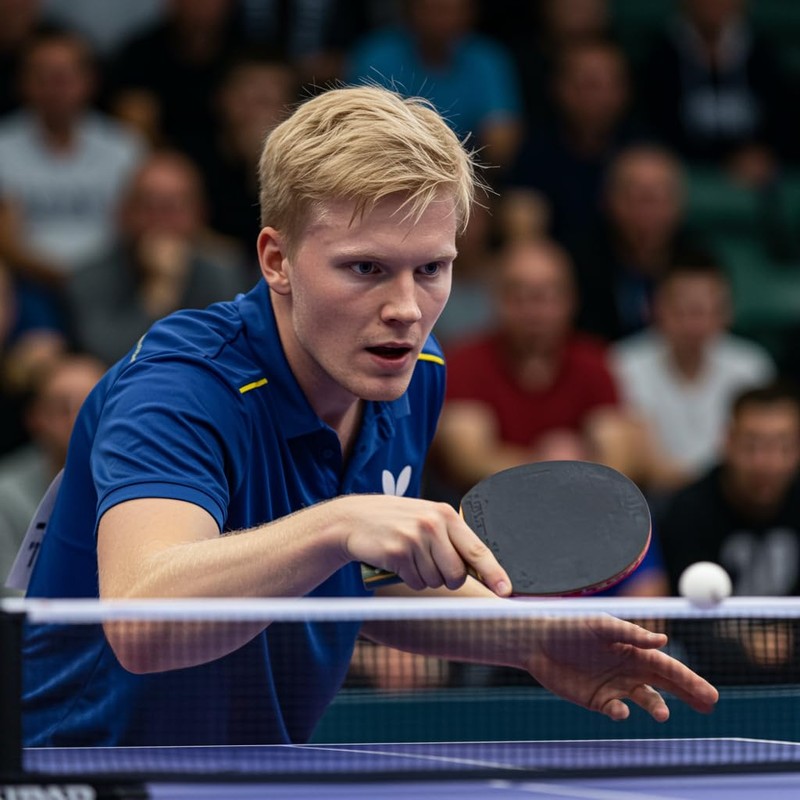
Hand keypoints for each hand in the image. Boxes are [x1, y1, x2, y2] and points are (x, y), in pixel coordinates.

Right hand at [336, 494, 510, 594]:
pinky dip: (407, 578)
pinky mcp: (397, 552)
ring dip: (424, 576)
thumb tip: (479, 569)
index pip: (477, 549)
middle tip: (430, 564)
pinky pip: (415, 581)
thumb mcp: (426, 519)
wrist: (353, 518)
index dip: (494, 573)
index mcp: (445, 514)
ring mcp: (415, 537)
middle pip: (457, 573)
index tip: (506, 590)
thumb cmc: (395, 521)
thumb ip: (451, 538)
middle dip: (447, 578)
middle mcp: (433, 524)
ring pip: (436, 580)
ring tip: (409, 556)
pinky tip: (396, 560)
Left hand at [524, 615, 718, 721]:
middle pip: (665, 684)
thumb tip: (663, 640)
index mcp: (632, 649)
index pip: (668, 666)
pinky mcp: (597, 701)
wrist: (536, 641)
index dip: (690, 680)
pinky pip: (617, 710)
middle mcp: (628, 669)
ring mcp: (614, 686)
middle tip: (709, 705)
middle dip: (688, 694)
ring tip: (662, 714)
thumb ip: (630, 634)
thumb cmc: (569, 626)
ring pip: (645, 700)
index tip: (710, 694)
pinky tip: (619, 709)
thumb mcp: (600, 626)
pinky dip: (622, 712)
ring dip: (657, 708)